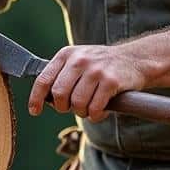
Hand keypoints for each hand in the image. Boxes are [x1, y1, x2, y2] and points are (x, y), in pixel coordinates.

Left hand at [29, 44, 148, 121]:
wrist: (135, 59)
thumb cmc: (102, 66)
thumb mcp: (78, 61)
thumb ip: (61, 75)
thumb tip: (44, 100)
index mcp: (67, 54)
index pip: (44, 80)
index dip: (36, 98)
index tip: (35, 111)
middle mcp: (79, 60)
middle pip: (59, 95)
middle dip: (64, 107)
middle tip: (73, 108)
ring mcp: (96, 70)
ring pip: (77, 103)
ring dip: (82, 113)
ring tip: (89, 109)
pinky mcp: (111, 81)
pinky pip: (95, 108)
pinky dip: (96, 115)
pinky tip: (100, 111)